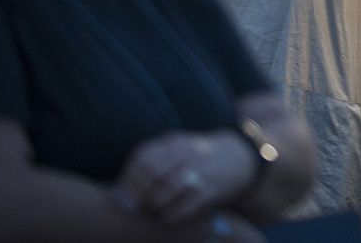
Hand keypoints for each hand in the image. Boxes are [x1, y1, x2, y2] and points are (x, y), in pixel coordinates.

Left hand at [114, 131, 255, 226]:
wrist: (241, 158)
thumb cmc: (199, 158)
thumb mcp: (178, 148)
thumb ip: (153, 160)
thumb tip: (119, 189)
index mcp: (176, 142)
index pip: (145, 156)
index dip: (129, 177)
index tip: (119, 194)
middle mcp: (189, 152)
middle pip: (155, 171)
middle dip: (138, 193)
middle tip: (131, 208)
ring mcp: (202, 169)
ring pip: (170, 187)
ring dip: (155, 203)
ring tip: (150, 211)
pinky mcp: (213, 188)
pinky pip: (187, 204)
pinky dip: (173, 214)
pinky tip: (167, 218)